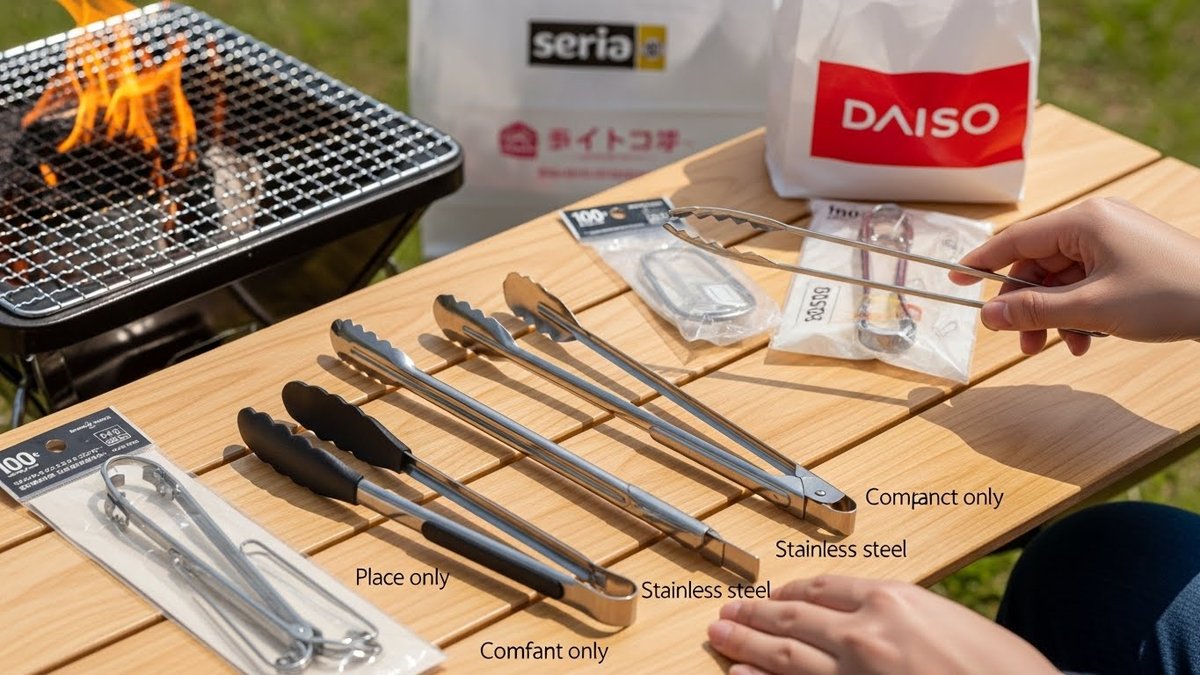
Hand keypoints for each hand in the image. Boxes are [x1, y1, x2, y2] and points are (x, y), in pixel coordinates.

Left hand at [707, 575, 1056, 674]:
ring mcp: (854, 674)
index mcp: (892, 600)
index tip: (772, 594)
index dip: (790, 591)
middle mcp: (866, 633)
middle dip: (754, 615)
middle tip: (727, 613)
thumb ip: (903, 615)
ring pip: (784, 655)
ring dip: (745, 645)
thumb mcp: (950, 622)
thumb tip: (870, 617)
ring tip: (720, 637)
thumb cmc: (1002, 670)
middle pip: (793, 618)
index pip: (824, 587)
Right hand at [949, 197, 1199, 354]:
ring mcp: (1113, 239)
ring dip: (1053, 315)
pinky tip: (1086, 340)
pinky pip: (1085, 282)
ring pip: (1061, 278)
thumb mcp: (1093, 309)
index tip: (952, 277)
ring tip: (1059, 347)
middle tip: (1020, 341)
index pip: (1016, 239)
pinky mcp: (1127, 257)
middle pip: (1037, 264)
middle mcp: (1095, 223)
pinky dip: (1078, 311)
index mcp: (1084, 222)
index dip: (981, 261)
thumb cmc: (1170, 296)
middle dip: (1026, 305)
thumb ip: (1034, 311)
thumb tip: (987, 317)